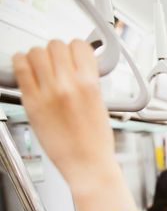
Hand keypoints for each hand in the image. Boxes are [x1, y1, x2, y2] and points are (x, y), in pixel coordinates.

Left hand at [12, 40, 117, 193]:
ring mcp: (48, 92)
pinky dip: (20, 63)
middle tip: (57, 63)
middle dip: (56, 52)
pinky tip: (25, 67)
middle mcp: (69, 85)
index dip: (76, 49)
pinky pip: (20, 69)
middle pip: (56, 45)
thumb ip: (88, 83)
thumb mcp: (101, 105)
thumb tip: (77, 68)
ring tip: (41, 67)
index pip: (79, 46)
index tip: (74, 56)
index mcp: (90, 85)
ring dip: (38, 56)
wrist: (87, 165)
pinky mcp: (32, 102)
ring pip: (36, 52)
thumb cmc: (96, 142)